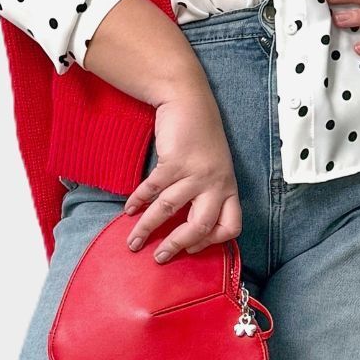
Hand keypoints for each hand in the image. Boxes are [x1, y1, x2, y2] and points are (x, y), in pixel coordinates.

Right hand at [123, 90, 242, 262]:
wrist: (189, 101)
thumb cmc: (202, 137)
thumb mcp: (216, 167)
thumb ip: (210, 193)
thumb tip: (189, 225)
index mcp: (229, 187)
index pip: (231, 226)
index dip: (213, 242)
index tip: (194, 247)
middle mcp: (216, 183)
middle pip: (201, 226)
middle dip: (177, 245)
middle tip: (160, 258)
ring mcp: (196, 172)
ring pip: (169, 209)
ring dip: (147, 229)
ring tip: (134, 242)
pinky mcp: (174, 161)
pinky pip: (153, 189)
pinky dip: (138, 202)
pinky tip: (129, 211)